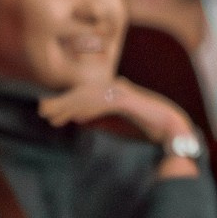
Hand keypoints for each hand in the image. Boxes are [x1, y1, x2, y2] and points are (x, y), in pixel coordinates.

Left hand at [37, 79, 194, 148]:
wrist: (174, 129)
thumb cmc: (148, 127)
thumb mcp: (119, 123)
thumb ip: (100, 118)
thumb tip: (78, 116)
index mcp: (114, 92)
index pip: (85, 94)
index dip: (65, 102)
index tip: (49, 111)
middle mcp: (117, 88)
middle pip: (83, 92)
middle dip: (62, 102)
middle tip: (42, 110)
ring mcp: (124, 93)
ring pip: (90, 97)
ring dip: (70, 106)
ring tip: (53, 116)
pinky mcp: (129, 101)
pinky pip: (104, 104)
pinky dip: (89, 110)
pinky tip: (77, 118)